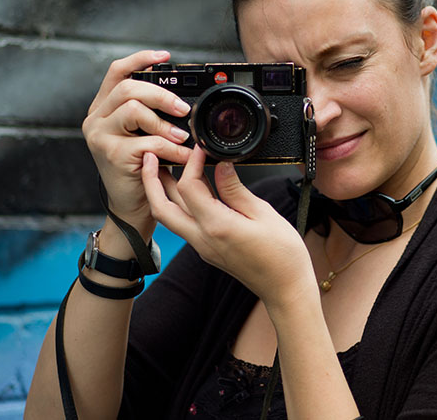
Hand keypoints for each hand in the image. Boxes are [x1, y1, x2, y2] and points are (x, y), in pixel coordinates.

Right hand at [82, 50, 192, 233]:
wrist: (134, 207)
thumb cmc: (145, 169)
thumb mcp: (147, 135)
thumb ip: (154, 114)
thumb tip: (183, 99)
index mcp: (105, 108)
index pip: (116, 71)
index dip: (140, 59)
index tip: (165, 57)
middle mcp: (96, 119)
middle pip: (127, 88)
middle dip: (162, 95)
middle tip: (185, 110)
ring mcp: (100, 136)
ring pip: (133, 110)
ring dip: (165, 122)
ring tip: (182, 137)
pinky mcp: (111, 155)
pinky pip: (147, 142)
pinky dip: (171, 149)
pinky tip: (183, 156)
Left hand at [141, 146, 314, 307]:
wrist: (285, 288)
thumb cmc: (282, 255)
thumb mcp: (263, 213)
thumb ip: (236, 190)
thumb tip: (221, 166)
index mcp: (217, 226)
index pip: (189, 187)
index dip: (192, 163)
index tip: (201, 149)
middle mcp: (203, 239)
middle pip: (161, 207)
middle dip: (151, 180)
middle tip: (152, 156)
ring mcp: (202, 247)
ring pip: (169, 217)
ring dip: (161, 193)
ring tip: (164, 169)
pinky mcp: (207, 251)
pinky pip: (184, 225)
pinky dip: (178, 205)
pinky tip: (190, 192)